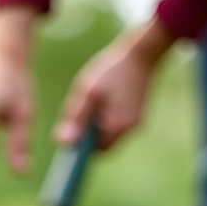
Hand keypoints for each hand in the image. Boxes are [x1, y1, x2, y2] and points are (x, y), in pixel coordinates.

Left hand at [56, 22, 174, 149]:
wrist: (142, 53)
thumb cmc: (112, 69)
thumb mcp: (88, 91)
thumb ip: (76, 118)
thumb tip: (64, 143)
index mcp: (116, 127)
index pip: (95, 151)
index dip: (82, 145)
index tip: (72, 131)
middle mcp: (130, 130)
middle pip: (103, 143)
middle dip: (90, 133)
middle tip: (83, 108)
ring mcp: (137, 123)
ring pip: (110, 134)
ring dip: (98, 124)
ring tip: (95, 99)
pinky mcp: (139, 115)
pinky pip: (119, 124)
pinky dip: (108, 117)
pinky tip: (106, 98)